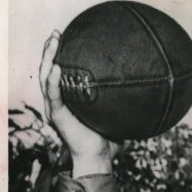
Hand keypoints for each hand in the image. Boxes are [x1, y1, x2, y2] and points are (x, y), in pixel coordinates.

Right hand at [39, 31, 118, 175]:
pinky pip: (53, 94)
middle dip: (51, 51)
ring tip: (53, 41)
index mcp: (70, 100)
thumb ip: (123, 101)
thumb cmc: (108, 140)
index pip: (62, 74)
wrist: (99, 158)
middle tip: (57, 33)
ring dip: (48, 58)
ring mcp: (56, 108)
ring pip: (46, 78)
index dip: (62, 56)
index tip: (68, 39)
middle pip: (50, 71)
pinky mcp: (57, 115)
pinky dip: (53, 80)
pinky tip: (57, 67)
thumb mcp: (117, 115)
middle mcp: (60, 101)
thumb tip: (144, 87)